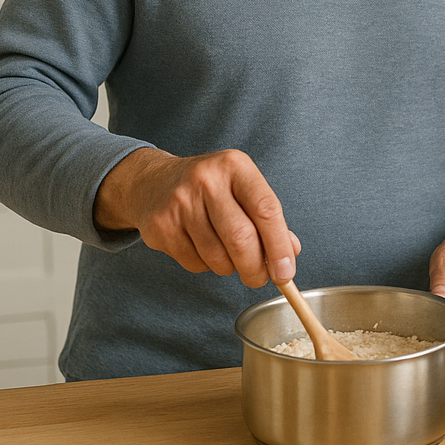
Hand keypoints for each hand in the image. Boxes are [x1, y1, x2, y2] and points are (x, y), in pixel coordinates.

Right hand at [94, 147, 300, 287]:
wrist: (154, 182)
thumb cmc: (210, 188)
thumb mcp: (242, 189)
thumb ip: (268, 218)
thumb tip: (290, 252)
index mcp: (236, 166)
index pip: (266, 209)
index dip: (279, 246)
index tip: (286, 272)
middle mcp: (207, 180)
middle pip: (241, 238)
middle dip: (256, 268)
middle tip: (259, 279)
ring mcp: (180, 202)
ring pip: (217, 257)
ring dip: (230, 268)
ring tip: (229, 258)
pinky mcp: (160, 225)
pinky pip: (194, 263)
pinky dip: (206, 266)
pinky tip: (202, 249)